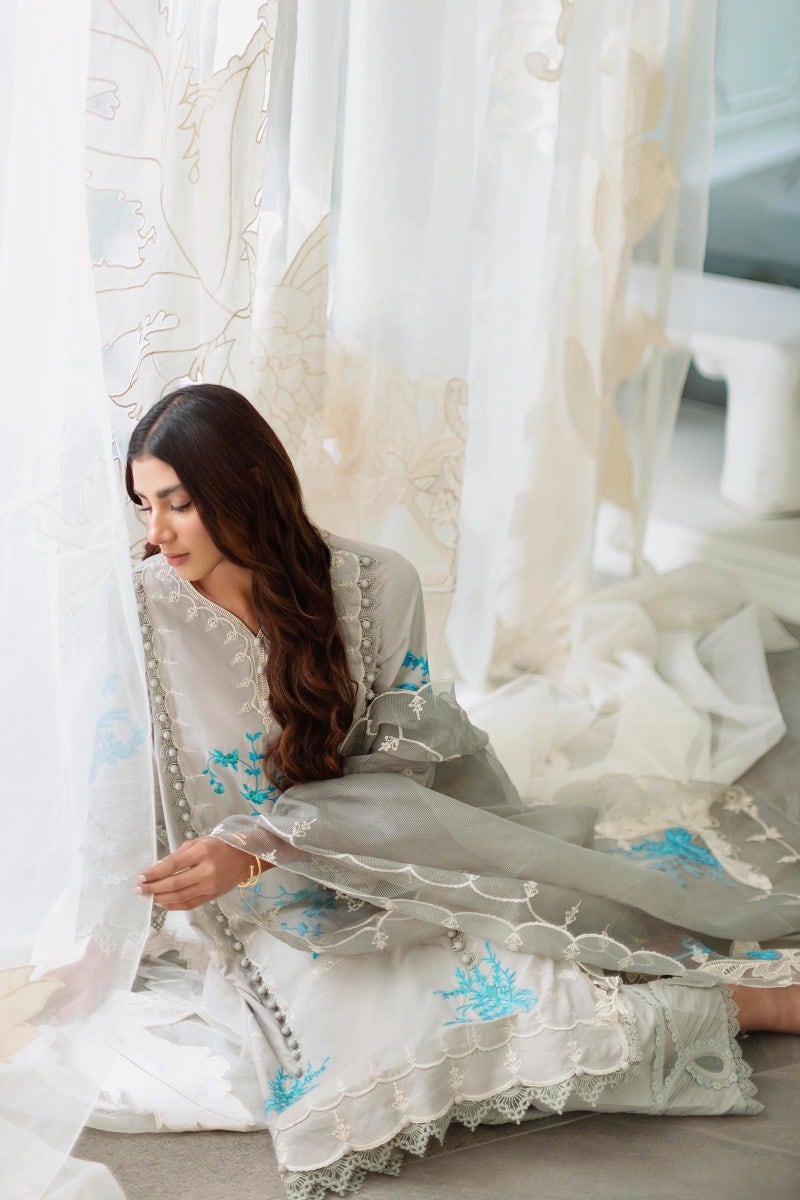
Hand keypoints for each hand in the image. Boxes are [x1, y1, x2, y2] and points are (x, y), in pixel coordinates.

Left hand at [135, 837, 266, 909]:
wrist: (245, 857)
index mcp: (202, 852)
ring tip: (149, 896)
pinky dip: (174, 905)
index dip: (154, 872)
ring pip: (180, 896)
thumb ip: (178, 854)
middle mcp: (207, 871)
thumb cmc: (219, 846)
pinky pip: (190, 904)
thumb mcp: (198, 842)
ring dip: (161, 897)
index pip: (172, 865)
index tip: (140, 877)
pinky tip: (163, 902)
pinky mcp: (213, 896)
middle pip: (174, 883)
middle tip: (139, 889)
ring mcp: (210, 886)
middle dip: (153, 887)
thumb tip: (157, 867)